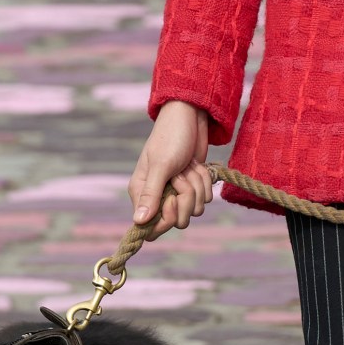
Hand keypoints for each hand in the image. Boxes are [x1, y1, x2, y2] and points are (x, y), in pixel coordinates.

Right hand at [127, 102, 213, 236]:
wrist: (191, 117)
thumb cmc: (171, 137)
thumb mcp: (161, 165)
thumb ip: (151, 195)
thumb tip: (138, 222)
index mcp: (141, 193)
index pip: (151, 227)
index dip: (167, 219)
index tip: (173, 199)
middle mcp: (158, 196)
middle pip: (178, 221)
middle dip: (187, 198)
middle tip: (182, 175)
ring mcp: (176, 192)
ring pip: (195, 210)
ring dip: (197, 186)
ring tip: (189, 166)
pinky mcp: (193, 186)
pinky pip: (205, 199)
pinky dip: (205, 181)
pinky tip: (197, 165)